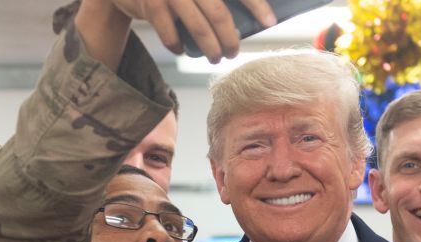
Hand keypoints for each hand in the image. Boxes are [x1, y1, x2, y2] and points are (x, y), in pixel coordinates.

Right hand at [111, 0, 275, 61]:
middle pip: (219, 12)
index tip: (269, 23)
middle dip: (229, 38)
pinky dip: (178, 46)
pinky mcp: (151, 4)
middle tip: (233, 52)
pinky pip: (170, 34)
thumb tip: (244, 17)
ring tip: (215, 57)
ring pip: (198, 27)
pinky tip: (182, 50)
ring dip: (209, 48)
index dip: (256, 5)